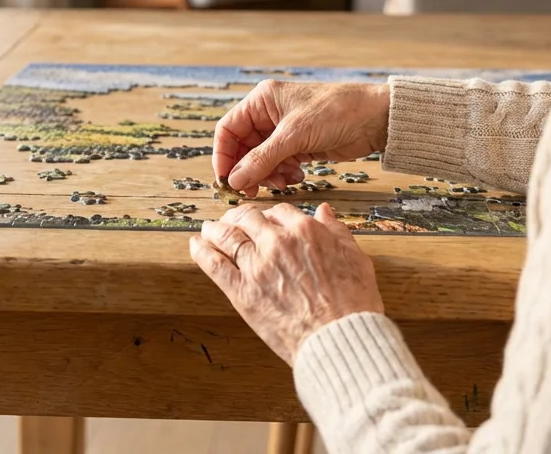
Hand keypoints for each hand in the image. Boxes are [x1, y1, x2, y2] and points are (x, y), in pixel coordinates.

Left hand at [190, 202, 384, 365]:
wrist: (339, 338)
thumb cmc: (352, 303)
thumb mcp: (355, 257)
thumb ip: (337, 231)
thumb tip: (324, 213)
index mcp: (305, 231)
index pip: (279, 211)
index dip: (269, 214)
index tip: (264, 220)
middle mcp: (277, 243)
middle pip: (247, 218)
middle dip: (238, 216)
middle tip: (231, 220)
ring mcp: (256, 267)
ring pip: (227, 237)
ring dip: (214, 229)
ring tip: (208, 229)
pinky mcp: (242, 292)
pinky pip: (214, 264)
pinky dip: (201, 251)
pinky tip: (195, 245)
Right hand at [214, 80, 389, 195]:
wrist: (375, 119)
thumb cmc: (336, 112)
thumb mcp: (294, 136)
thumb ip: (262, 159)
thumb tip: (235, 180)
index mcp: (262, 100)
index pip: (228, 129)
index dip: (224, 156)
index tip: (227, 180)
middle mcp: (270, 113)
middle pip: (244, 148)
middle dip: (248, 170)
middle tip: (252, 191)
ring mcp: (285, 131)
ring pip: (261, 160)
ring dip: (269, 174)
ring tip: (284, 182)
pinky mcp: (300, 145)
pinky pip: (280, 164)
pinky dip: (284, 174)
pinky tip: (298, 176)